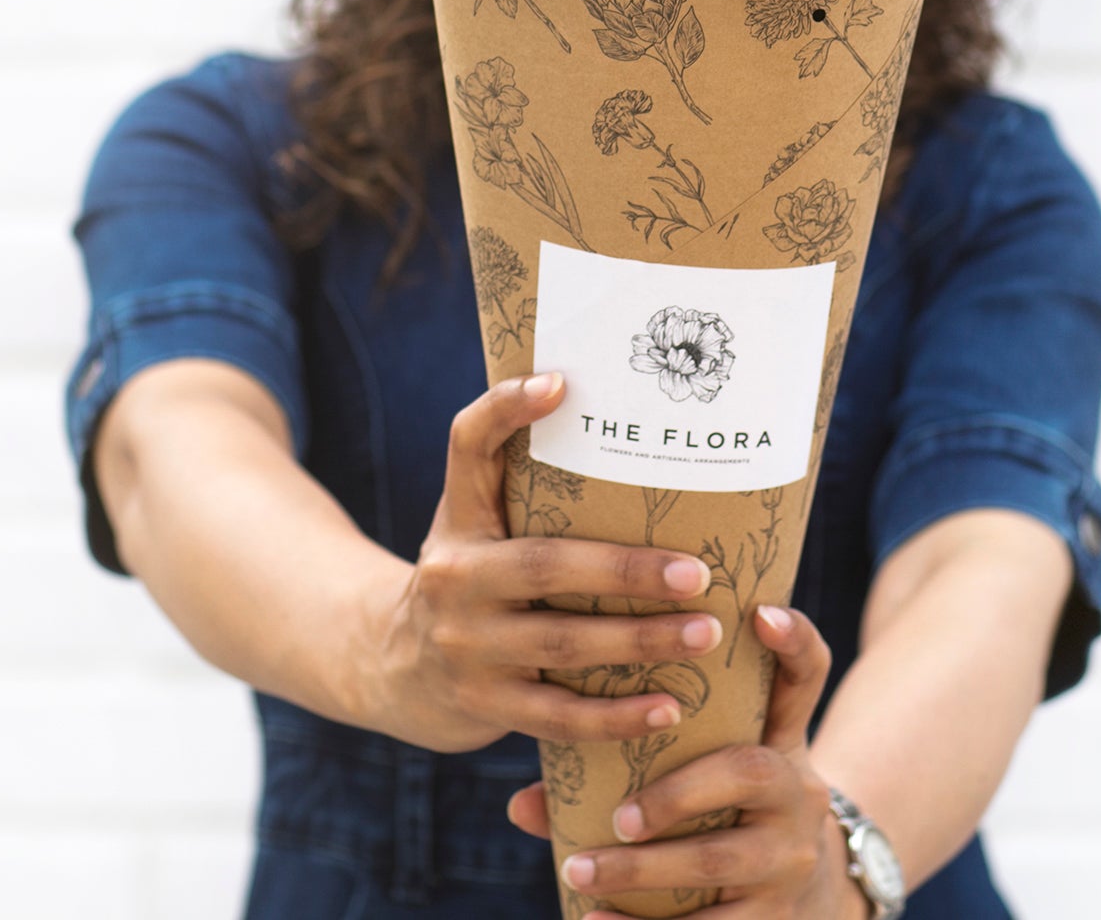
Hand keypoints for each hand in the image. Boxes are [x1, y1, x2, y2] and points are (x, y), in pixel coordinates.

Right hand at [363, 372, 722, 753]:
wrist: (393, 664)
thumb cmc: (471, 575)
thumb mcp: (475, 521)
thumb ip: (521, 480)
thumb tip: (597, 402)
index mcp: (459, 517)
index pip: (468, 446)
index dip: (506, 410)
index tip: (560, 384)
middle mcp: (455, 577)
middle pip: (546, 566)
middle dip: (627, 571)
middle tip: (698, 574)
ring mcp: (466, 646)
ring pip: (564, 645)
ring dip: (641, 642)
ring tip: (706, 634)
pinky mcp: (484, 704)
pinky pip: (560, 715)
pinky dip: (618, 717)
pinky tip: (671, 710)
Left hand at [507, 603, 861, 917]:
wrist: (811, 897)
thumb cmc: (726, 819)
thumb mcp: (707, 781)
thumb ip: (623, 769)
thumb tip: (522, 802)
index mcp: (780, 740)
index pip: (805, 675)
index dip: (792, 639)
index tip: (757, 612)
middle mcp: (798, 790)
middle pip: (745, 770)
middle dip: (672, 792)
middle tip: (613, 815)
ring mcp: (790, 856)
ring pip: (718, 858)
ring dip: (641, 869)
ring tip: (577, 869)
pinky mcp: (776, 918)